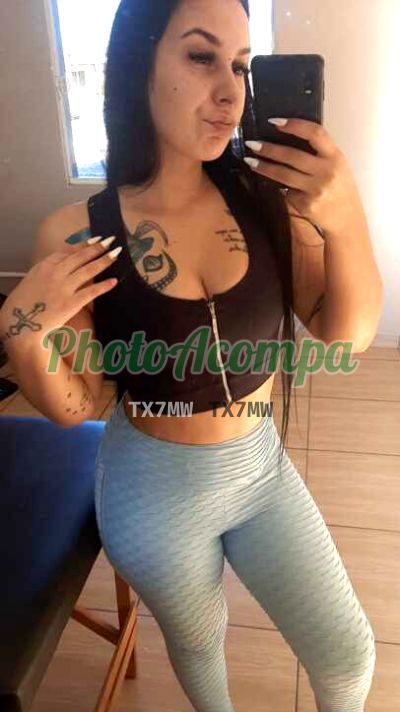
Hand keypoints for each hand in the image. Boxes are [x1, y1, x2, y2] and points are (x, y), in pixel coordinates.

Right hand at [0, 238, 119, 344]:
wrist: (20, 324)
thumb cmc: (21, 306)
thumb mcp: (30, 281)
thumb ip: (45, 273)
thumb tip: (58, 269)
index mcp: (44, 266)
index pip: (67, 251)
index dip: (83, 245)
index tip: (95, 239)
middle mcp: (55, 273)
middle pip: (81, 257)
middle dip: (98, 247)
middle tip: (111, 241)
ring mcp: (64, 287)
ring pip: (88, 270)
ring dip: (104, 260)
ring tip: (116, 254)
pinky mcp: (71, 303)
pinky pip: (91, 292)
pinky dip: (104, 286)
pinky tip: (114, 281)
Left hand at [244, 118, 366, 235]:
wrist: (347, 219)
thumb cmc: (340, 188)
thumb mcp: (338, 165)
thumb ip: (320, 153)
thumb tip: (288, 138)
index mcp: (336, 157)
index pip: (315, 133)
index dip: (294, 125)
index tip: (275, 122)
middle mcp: (326, 172)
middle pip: (292, 155)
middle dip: (269, 149)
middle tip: (252, 143)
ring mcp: (316, 190)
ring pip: (283, 175)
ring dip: (264, 167)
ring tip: (250, 160)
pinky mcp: (306, 205)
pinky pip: (286, 192)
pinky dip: (278, 187)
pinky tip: (271, 184)